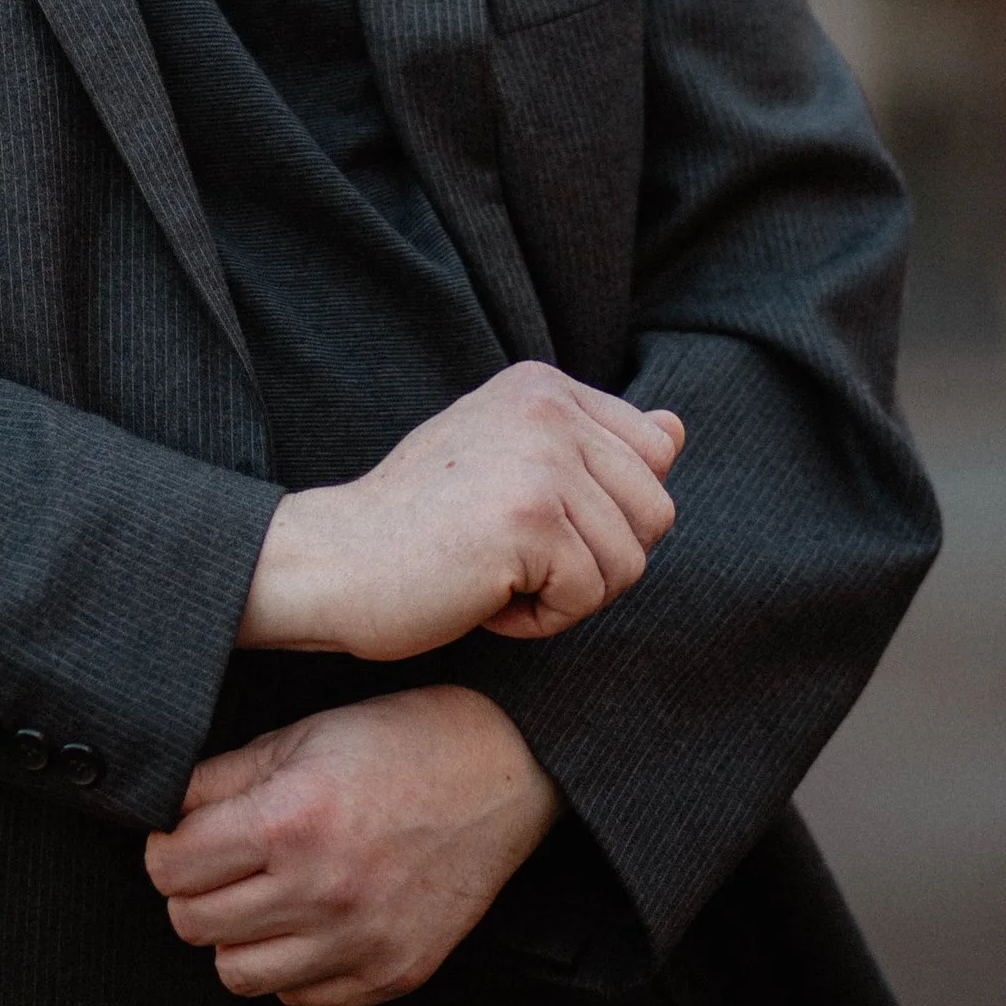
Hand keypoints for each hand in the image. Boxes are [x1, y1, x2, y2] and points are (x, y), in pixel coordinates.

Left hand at [144, 686, 561, 1005]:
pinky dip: (292, 965)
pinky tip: (311, 920)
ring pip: (237, 974)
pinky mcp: (391, 974)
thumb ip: (223, 779)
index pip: (170, 868)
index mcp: (292, 820)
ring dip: (237, 936)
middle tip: (217, 864)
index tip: (180, 838)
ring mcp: (359, 941)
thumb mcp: (303, 735)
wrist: (503, 771)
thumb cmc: (401, 743)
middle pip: (193, 925)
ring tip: (262, 896)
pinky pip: (301, 997)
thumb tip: (166, 814)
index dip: (165, 848)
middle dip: (191, 891)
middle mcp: (322, 889)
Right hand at [238, 362, 681, 661]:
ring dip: (567, 595)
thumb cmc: (417, 526)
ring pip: (629, 562)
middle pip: (654, 512)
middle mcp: (547, 406)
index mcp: (543, 385)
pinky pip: (588, 595)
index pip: (652, 457)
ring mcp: (540, 457)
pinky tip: (482, 596)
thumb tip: (676, 430)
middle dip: (595, 560)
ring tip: (493, 575)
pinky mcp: (530, 516)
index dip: (604, 514)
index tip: (527, 521)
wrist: (329, 564)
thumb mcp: (510, 467)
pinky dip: (539, 620)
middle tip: (513, 560)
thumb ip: (593, 447)